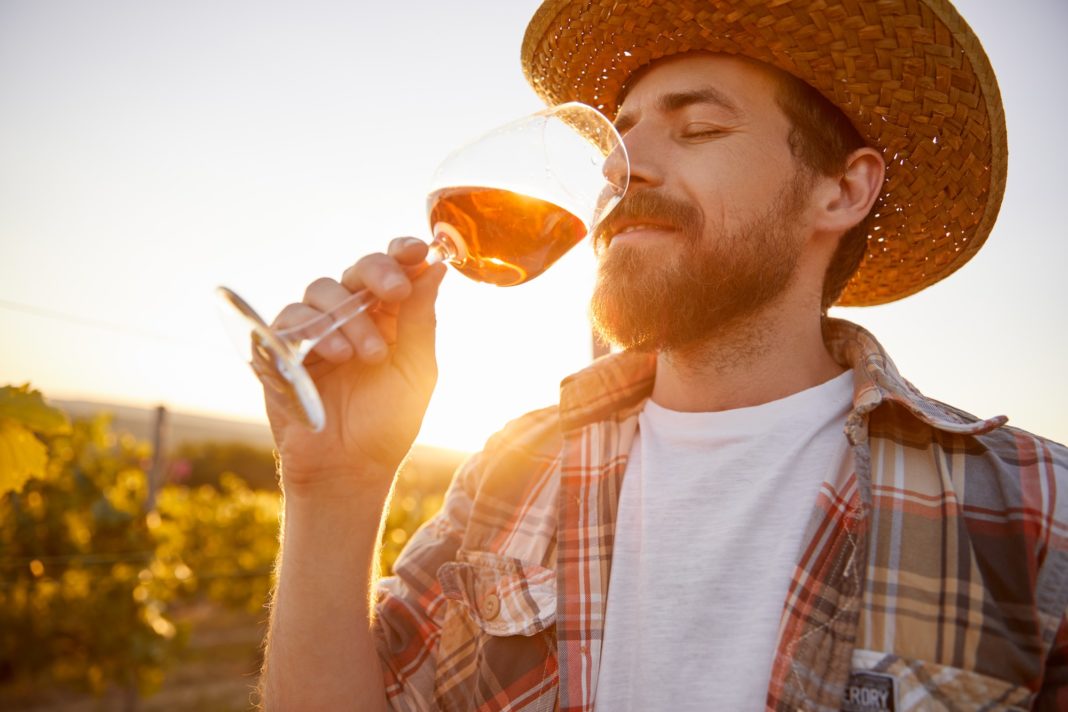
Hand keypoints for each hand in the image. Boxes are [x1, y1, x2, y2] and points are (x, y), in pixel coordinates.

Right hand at [261, 237, 446, 497]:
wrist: (351, 469)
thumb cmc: (388, 423)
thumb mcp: (416, 369)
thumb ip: (420, 320)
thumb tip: (436, 268)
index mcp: (388, 317)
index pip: (391, 269)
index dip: (401, 253)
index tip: (416, 251)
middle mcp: (351, 316)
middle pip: (356, 270)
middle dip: (377, 272)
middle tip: (395, 290)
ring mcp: (315, 330)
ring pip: (322, 290)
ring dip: (350, 317)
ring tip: (367, 355)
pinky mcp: (282, 348)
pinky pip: (290, 318)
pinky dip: (316, 330)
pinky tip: (337, 357)